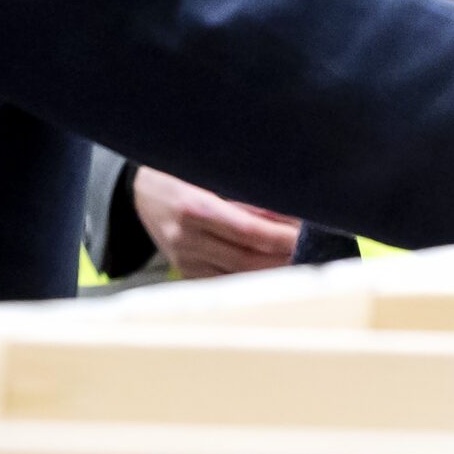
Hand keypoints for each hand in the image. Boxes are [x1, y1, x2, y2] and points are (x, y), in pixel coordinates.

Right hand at [131, 168, 300, 278]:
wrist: (139, 193)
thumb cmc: (180, 173)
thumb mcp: (208, 172)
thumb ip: (246, 194)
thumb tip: (288, 211)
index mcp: (194, 207)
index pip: (250, 231)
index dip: (283, 236)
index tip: (309, 233)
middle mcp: (187, 239)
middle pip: (248, 258)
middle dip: (285, 256)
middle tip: (314, 249)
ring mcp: (185, 261)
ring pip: (240, 274)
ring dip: (273, 269)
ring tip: (301, 259)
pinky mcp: (186, 273)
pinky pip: (226, 281)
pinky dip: (253, 277)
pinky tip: (274, 269)